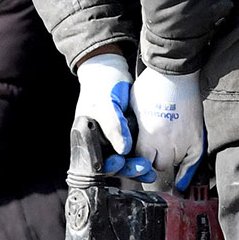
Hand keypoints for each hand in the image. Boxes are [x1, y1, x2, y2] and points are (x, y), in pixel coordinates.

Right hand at [74, 54, 145, 176]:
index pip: (95, 161)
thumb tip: (123, 150)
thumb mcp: (105, 105)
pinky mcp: (123, 134)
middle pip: (111, 164)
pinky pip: (132, 150)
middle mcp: (98, 141)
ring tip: (151, 170)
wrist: (111, 68)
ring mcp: (111, 138)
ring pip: (123, 160)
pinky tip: (152, 160)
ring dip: (136, 166)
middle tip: (144, 167)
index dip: (108, 167)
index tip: (121, 163)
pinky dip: (140, 156)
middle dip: (127, 169)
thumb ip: (113, 127)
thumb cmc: (101, 84)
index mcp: (86, 136)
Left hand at [131, 68, 205, 187]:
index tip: (136, 155)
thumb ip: (130, 127)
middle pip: (158, 165)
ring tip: (164, 150)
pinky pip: (193, 162)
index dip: (136, 158)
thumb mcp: (131, 107)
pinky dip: (187, 172)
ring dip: (168, 159)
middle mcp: (168, 141)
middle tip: (151, 151)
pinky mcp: (197, 137)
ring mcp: (184, 140)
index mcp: (150, 134)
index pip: (141, 160)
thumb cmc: (151, 86)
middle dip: (152, 159)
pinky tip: (181, 181)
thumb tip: (123, 140)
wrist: (175, 74)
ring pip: (173, 163)